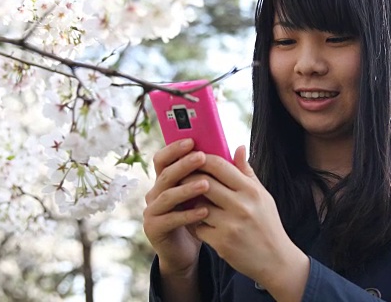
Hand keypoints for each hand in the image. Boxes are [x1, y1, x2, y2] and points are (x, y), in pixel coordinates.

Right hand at [143, 138, 210, 276]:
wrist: (185, 250)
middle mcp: (154, 192)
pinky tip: (204, 211)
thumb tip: (239, 148)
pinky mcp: (154, 228)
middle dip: (184, 165)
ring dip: (187, 189)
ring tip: (206, 184)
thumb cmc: (198, 216)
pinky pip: (170, 219)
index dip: (174, 149)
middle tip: (201, 157)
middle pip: (166, 174)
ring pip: (167, 196)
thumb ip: (218, 172)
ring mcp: (152, 211)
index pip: (163, 158)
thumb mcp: (206, 193)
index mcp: (165, 180)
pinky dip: (188, 215)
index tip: (192, 140)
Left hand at [193, 146, 309, 299]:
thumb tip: (237, 147)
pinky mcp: (221, 242)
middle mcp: (241, 205)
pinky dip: (193, 222)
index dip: (202, 158)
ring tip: (188, 199)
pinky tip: (195, 220)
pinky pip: (197, 226)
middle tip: (182, 176)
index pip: (219, 165)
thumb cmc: (268, 224)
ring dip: (189, 201)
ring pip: (197, 204)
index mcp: (251, 190)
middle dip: (188, 177)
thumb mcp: (263, 196)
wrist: (276, 260)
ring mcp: (230, 224)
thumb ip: (247, 172)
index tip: (193, 158)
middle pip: (203, 182)